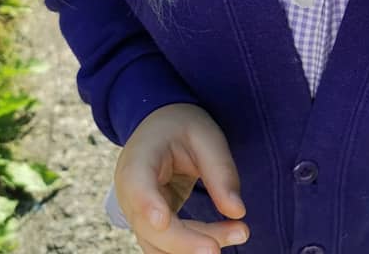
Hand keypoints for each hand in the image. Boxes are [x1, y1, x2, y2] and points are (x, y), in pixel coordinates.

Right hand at [114, 103, 248, 252]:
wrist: (163, 127)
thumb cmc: (183, 127)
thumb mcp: (207, 136)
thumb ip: (220, 171)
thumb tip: (238, 212)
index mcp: (138, 157)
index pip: (136, 184)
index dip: (147, 204)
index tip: (162, 221)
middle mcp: (129, 192)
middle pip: (151, 226)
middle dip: (190, 239)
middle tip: (234, 235)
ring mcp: (137, 213)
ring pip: (160, 244)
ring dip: (196, 246)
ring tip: (239, 232)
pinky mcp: (150, 227)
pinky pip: (167, 246)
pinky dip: (194, 246)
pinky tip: (221, 238)